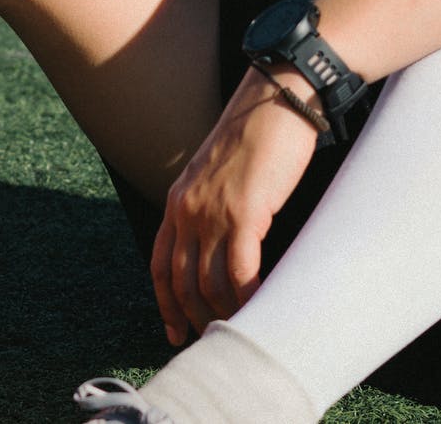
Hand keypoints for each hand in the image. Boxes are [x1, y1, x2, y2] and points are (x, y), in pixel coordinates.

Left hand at [150, 68, 318, 344]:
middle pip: (183, 282)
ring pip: (210, 283)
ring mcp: (213, 212)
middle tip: (216, 342)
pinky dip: (248, 297)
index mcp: (178, 200)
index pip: (162, 264)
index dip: (166, 303)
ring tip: (243, 332)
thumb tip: (229, 245)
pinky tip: (261, 309)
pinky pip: (239, 272)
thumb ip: (217, 207)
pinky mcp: (245, 213)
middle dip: (196, 317)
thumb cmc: (260, 134)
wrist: (279, 98)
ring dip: (226, 313)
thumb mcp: (223, 173)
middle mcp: (187, 209)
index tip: (175, 331)